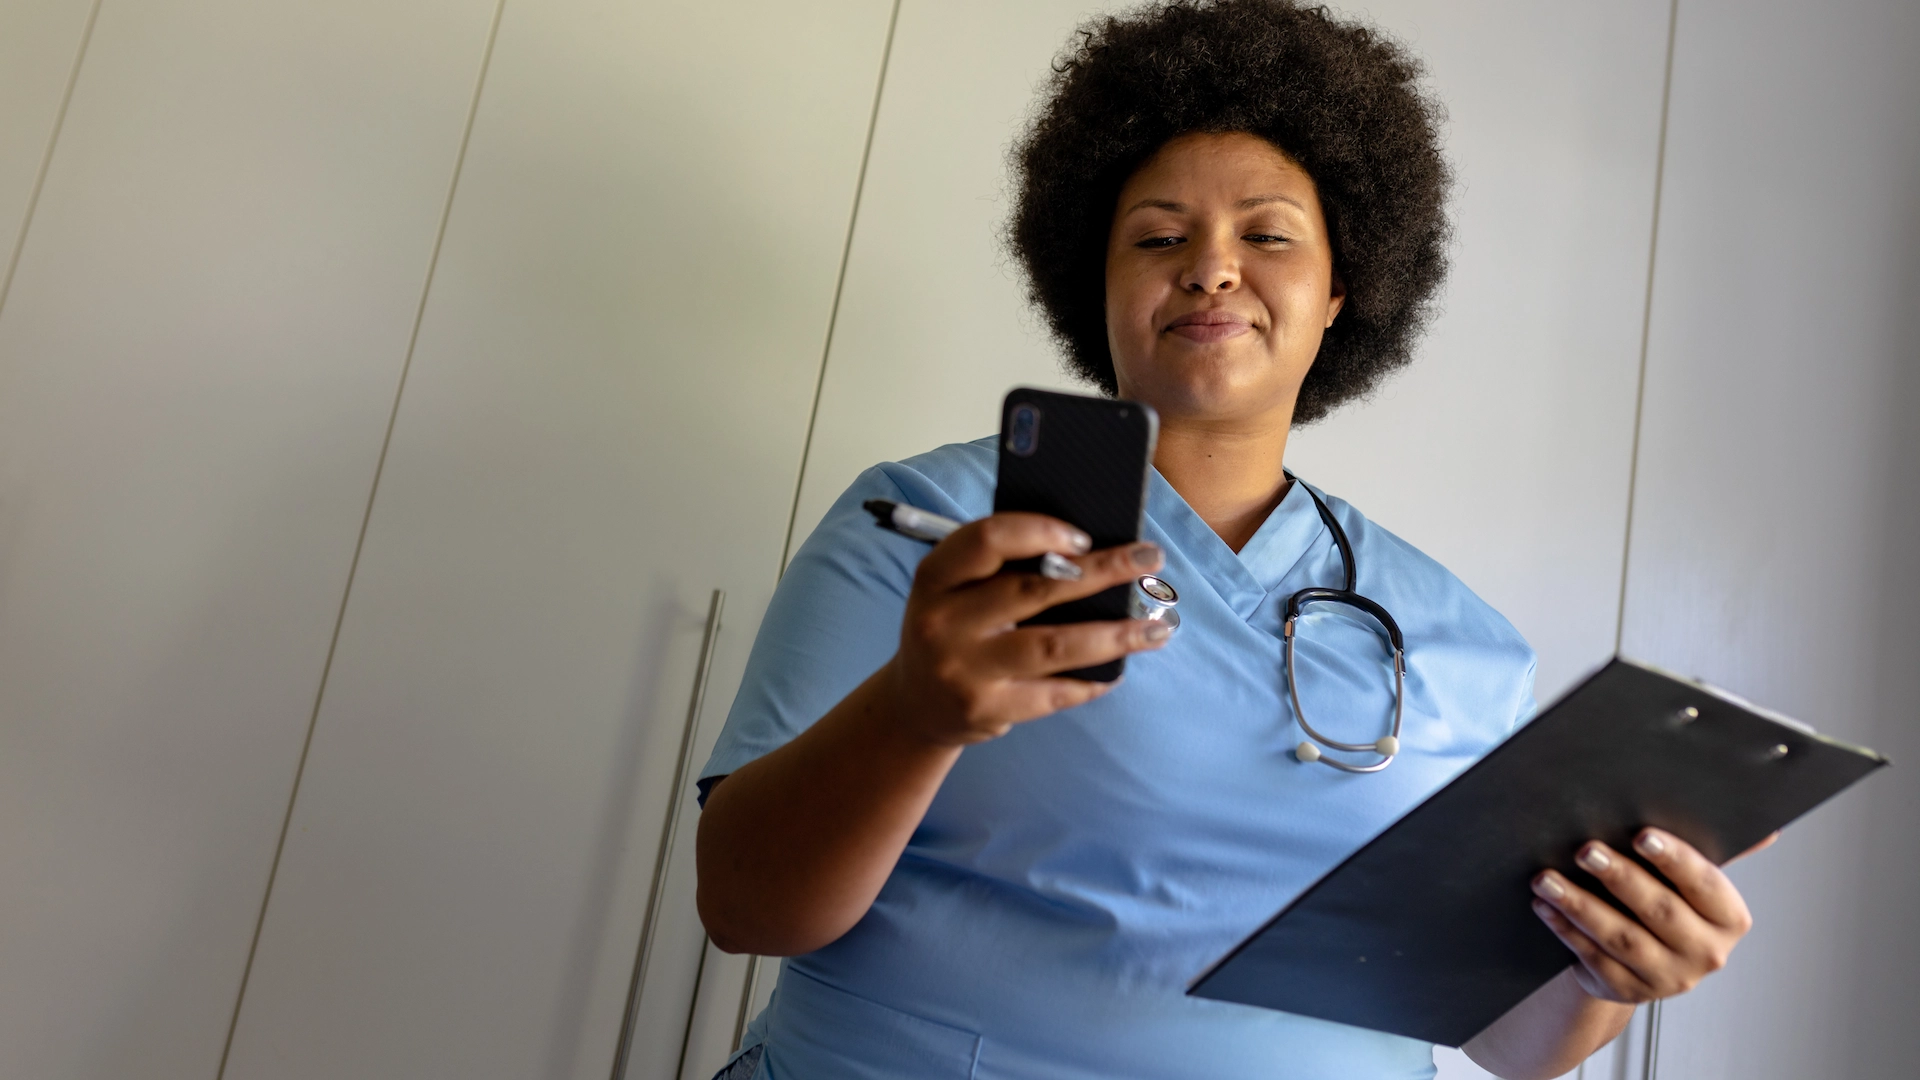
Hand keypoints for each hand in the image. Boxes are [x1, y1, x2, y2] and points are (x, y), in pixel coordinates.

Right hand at [885, 511, 1168, 746]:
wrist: (914, 704)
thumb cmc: (953, 629)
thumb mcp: (955, 590)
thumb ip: (1002, 568)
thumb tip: (1092, 551)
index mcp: (934, 577)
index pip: (987, 540)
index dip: (1040, 531)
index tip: (1085, 536)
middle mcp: (942, 623)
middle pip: (1033, 590)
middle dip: (1102, 572)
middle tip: (1149, 559)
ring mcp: (963, 670)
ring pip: (1053, 646)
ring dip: (1114, 635)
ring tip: (1157, 628)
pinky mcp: (985, 710)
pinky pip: (1053, 693)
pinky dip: (1092, 680)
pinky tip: (1119, 669)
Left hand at [1530, 829, 1777, 1003]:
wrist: (1641, 959)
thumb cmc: (1667, 900)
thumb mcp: (1691, 880)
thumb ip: (1719, 850)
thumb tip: (1768, 829)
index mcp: (1729, 919)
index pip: (1704, 884)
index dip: (1675, 859)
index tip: (1643, 835)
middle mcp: (1705, 953)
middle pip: (1659, 911)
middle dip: (1620, 877)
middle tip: (1585, 850)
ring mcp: (1667, 977)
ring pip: (1620, 937)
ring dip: (1580, 905)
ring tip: (1546, 879)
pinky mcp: (1628, 990)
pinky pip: (1592, 957)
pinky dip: (1565, 930)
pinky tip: (1544, 906)